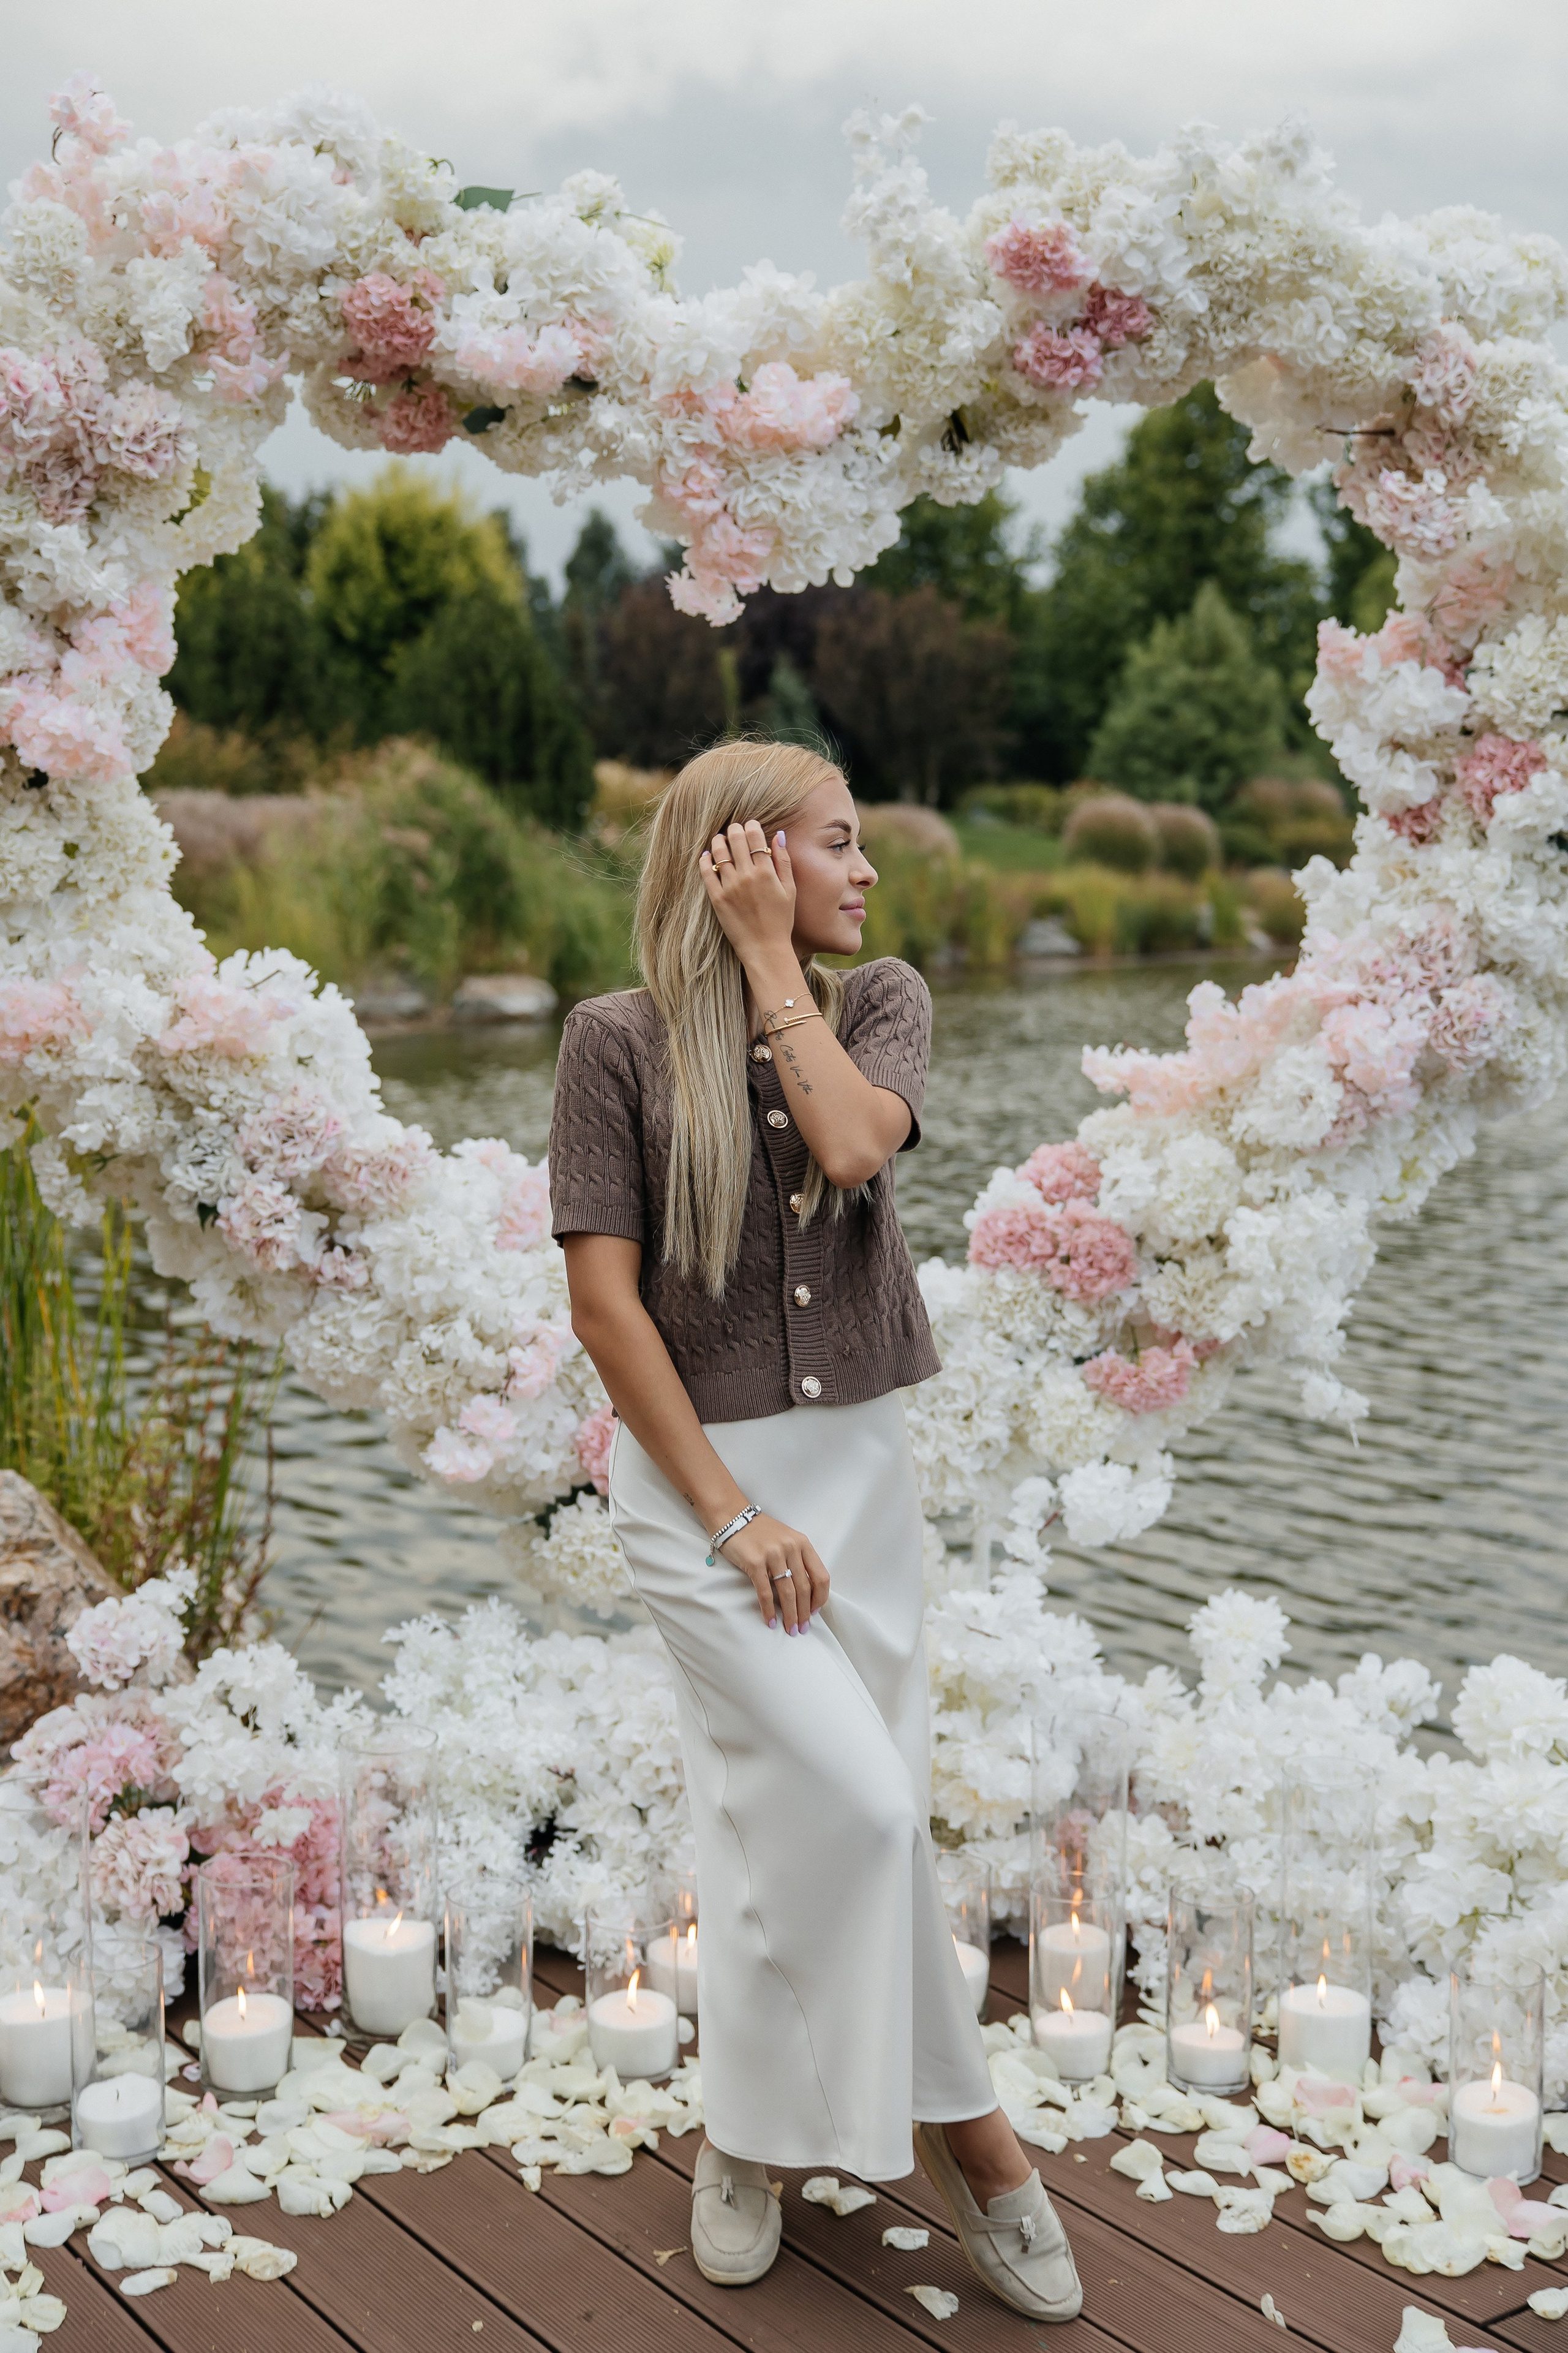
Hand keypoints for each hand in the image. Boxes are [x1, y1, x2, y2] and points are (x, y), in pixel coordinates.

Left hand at [699, 820, 797, 974]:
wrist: (765, 948)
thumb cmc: (781, 920)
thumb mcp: (789, 890)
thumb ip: (783, 861)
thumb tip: (778, 835)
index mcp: (766, 872)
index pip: (754, 836)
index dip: (751, 825)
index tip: (750, 825)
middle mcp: (746, 876)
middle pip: (735, 839)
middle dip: (734, 829)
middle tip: (734, 829)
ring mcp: (729, 887)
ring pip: (718, 852)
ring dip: (718, 841)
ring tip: (720, 840)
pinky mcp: (717, 898)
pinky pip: (706, 872)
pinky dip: (705, 860)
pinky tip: (706, 856)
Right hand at [713, 1509, 829, 1633]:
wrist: (732, 1516)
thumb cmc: (760, 1531)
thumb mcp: (786, 1539)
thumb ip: (798, 1560)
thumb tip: (806, 1593)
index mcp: (802, 1543)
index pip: (821, 1576)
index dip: (820, 1598)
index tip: (815, 1611)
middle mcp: (791, 1547)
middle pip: (804, 1588)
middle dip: (804, 1612)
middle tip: (802, 1628)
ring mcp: (773, 1554)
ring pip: (787, 1592)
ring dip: (790, 1615)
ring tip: (790, 1629)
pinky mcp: (755, 1562)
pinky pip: (765, 1592)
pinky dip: (768, 1610)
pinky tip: (769, 1621)